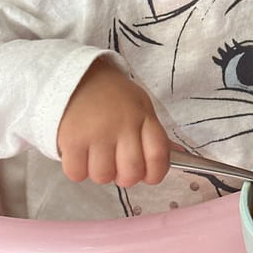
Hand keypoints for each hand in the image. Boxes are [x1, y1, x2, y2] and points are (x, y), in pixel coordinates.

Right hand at [57, 58, 169, 187]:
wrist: (78, 76)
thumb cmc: (114, 97)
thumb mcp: (141, 107)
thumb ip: (156, 134)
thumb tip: (180, 155)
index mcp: (144, 117)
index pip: (159, 155)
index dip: (156, 173)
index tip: (149, 175)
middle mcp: (123, 125)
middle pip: (131, 172)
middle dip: (125, 176)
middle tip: (117, 164)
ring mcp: (97, 133)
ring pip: (103, 177)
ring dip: (99, 172)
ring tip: (96, 155)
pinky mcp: (72, 139)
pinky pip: (77, 173)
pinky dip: (77, 170)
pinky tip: (80, 154)